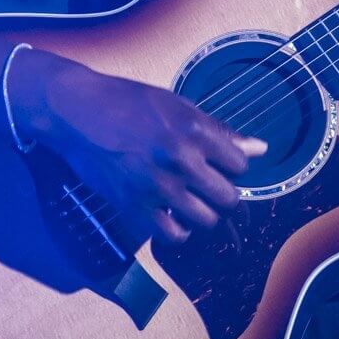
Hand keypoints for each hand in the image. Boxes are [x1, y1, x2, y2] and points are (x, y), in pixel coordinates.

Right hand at [8, 49, 266, 244]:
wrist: (78, 112)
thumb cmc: (128, 102)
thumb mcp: (176, 105)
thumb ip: (218, 130)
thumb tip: (260, 148)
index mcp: (193, 130)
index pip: (240, 164)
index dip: (233, 164)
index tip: (220, 163)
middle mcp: (179, 160)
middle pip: (228, 197)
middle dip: (225, 193)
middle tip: (210, 186)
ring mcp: (156, 187)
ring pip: (206, 219)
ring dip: (204, 213)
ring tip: (192, 200)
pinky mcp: (134, 207)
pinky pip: (174, 235)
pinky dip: (180, 230)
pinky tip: (174, 215)